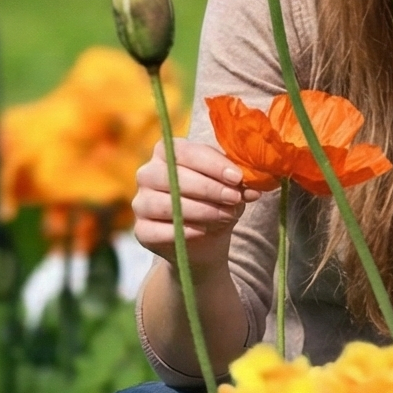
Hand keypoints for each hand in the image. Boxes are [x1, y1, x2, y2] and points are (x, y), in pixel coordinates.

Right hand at [132, 139, 255, 273]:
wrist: (206, 241)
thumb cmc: (216, 202)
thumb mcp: (230, 187)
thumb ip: (238, 183)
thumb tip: (252, 188)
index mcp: (167, 152)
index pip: (183, 151)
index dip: (211, 164)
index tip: (236, 177)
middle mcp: (147, 174)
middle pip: (172, 176)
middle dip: (208, 188)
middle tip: (234, 198)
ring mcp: (141, 203)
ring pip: (166, 204)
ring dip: (201, 211)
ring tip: (225, 216)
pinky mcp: (141, 230)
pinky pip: (158, 230)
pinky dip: (184, 231)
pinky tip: (203, 231)